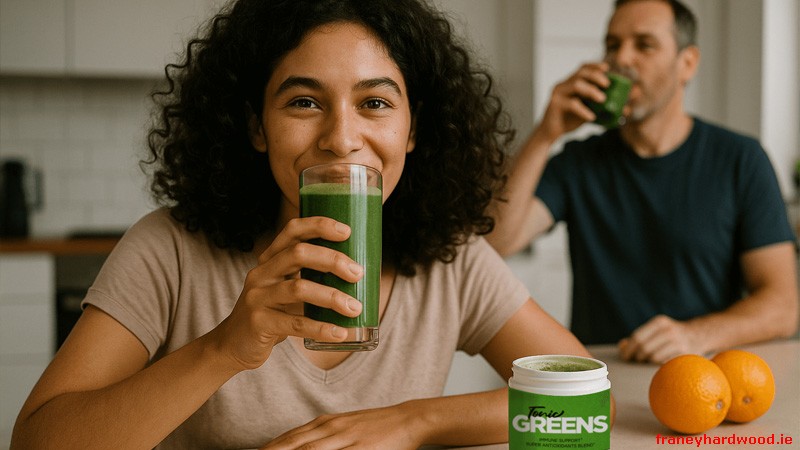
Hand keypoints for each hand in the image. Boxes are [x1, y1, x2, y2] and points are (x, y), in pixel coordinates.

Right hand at [207, 216, 363, 371]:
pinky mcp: (258, 322)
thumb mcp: (285, 287)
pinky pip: (295, 323)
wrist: (234, 345)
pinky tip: (340, 333)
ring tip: (355, 308)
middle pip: (299, 254)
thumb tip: (357, 272)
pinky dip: (321, 328)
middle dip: (333, 260)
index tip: (347, 232)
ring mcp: (257, 297)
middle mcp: (262, 273)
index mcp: (270, 259)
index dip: (319, 226)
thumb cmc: (272, 312)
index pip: (293, 230)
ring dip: (332, 297)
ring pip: (298, 288)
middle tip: (358, 274)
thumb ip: (309, 276)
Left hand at [259, 405, 422, 449]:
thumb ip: (322, 438)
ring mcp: (346, 438)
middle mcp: (331, 429)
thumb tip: (300, 445)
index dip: (269, 447)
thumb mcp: (345, 428)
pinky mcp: (361, 449)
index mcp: (325, 423)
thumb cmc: (375, 426)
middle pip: (294, 445)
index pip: (290, 438)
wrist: (408, 418)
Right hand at [537, 62, 609, 141]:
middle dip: (596, 76)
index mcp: (570, 83)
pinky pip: (571, 104)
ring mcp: (558, 94)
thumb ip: (603, 108)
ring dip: (591, 90)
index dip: (595, 66)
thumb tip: (626, 109)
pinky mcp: (555, 104)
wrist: (551, 133)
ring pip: (576, 85)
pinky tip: (592, 117)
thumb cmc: (570, 120)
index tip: (607, 68)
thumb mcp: (589, 111)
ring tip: (602, 99)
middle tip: (607, 85)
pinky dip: (584, 110)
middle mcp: (563, 85)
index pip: (582, 68)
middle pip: (581, 73)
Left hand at [618, 315, 700, 363]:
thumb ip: (638, 337)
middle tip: (635, 360)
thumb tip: (622, 346)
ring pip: (653, 357)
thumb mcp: (656, 330)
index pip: (637, 337)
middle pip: (644, 348)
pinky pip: (664, 363)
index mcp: (659, 322)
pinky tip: (659, 362)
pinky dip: (658, 365)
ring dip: (647, 362)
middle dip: (637, 357)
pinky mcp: (685, 354)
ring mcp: (678, 342)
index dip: (628, 349)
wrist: (698, 335)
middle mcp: (669, 330)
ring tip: (647, 361)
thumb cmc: (669, 335)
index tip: (625, 357)